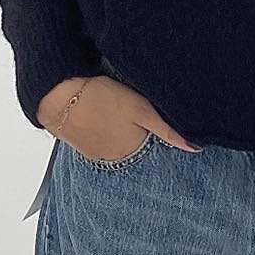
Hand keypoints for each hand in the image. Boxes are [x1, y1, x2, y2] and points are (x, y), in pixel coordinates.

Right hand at [39, 75, 202, 162]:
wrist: (59, 95)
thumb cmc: (101, 98)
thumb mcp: (141, 109)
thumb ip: (168, 129)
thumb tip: (196, 148)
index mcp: (134, 151)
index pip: (155, 144)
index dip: (156, 128)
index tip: (151, 114)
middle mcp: (116, 158)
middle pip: (137, 145)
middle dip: (138, 131)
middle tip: (128, 109)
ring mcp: (98, 154)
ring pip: (118, 142)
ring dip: (120, 131)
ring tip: (114, 111)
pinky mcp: (83, 145)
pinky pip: (101, 140)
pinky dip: (104, 130)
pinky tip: (101, 115)